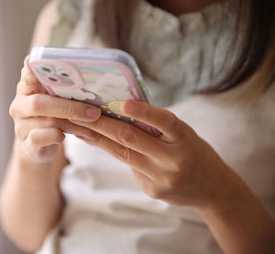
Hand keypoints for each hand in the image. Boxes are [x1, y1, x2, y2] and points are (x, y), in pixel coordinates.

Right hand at [9, 56, 100, 163]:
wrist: (39, 147)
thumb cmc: (52, 118)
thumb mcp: (57, 101)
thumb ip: (64, 90)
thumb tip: (93, 82)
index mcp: (27, 89)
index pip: (27, 75)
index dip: (31, 69)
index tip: (35, 61)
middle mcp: (20, 106)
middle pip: (40, 103)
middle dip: (70, 107)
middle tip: (94, 112)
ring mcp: (21, 126)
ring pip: (47, 122)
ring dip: (74, 125)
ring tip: (94, 127)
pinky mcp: (27, 145)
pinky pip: (42, 139)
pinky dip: (59, 137)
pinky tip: (74, 137)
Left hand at [69, 99, 242, 211]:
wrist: (213, 189)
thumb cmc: (195, 152)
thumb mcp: (185, 135)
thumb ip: (159, 126)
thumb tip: (122, 111)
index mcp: (186, 140)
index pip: (166, 122)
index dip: (145, 112)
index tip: (124, 102)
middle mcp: (173, 160)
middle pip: (132, 140)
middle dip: (102, 124)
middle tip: (79, 112)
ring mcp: (161, 179)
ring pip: (124, 155)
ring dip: (98, 139)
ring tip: (78, 127)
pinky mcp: (152, 191)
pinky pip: (130, 168)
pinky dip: (117, 153)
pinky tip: (101, 142)